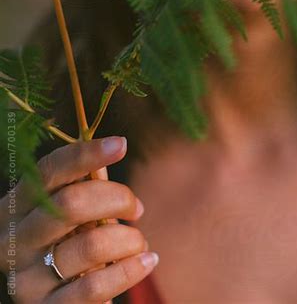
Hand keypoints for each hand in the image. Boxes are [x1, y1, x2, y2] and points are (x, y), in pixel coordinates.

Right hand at [0, 137, 158, 302]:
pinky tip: (147, 261)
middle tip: (137, 208)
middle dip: (117, 199)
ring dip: (129, 239)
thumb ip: (84, 186)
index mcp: (15, 206)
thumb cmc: (62, 247)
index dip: (86, 154)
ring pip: (91, 245)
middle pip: (71, 204)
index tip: (121, 144)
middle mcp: (14, 240)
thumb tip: (114, 147)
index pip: (49, 171)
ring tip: (139, 242)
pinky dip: (130, 270)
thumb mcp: (64, 216)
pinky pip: (95, 287)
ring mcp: (26, 278)